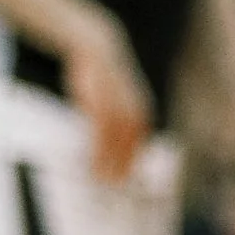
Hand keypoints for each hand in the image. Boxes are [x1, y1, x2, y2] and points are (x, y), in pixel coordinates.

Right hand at [66, 18, 154, 182]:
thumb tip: (110, 140)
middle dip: (123, 168)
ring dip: (110, 164)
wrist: (96, 47)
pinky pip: (102, 135)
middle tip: (114, 187)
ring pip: (117, 144)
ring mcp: (120, 107)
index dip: (133, 162)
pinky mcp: (102, 104)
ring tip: (102, 181)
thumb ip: (116, 119)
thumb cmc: (103, 76)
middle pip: (131, 147)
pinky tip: (93, 162)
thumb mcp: (114, 98)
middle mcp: (135, 110)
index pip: (140, 143)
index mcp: (142, 109)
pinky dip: (99, 151)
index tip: (125, 179)